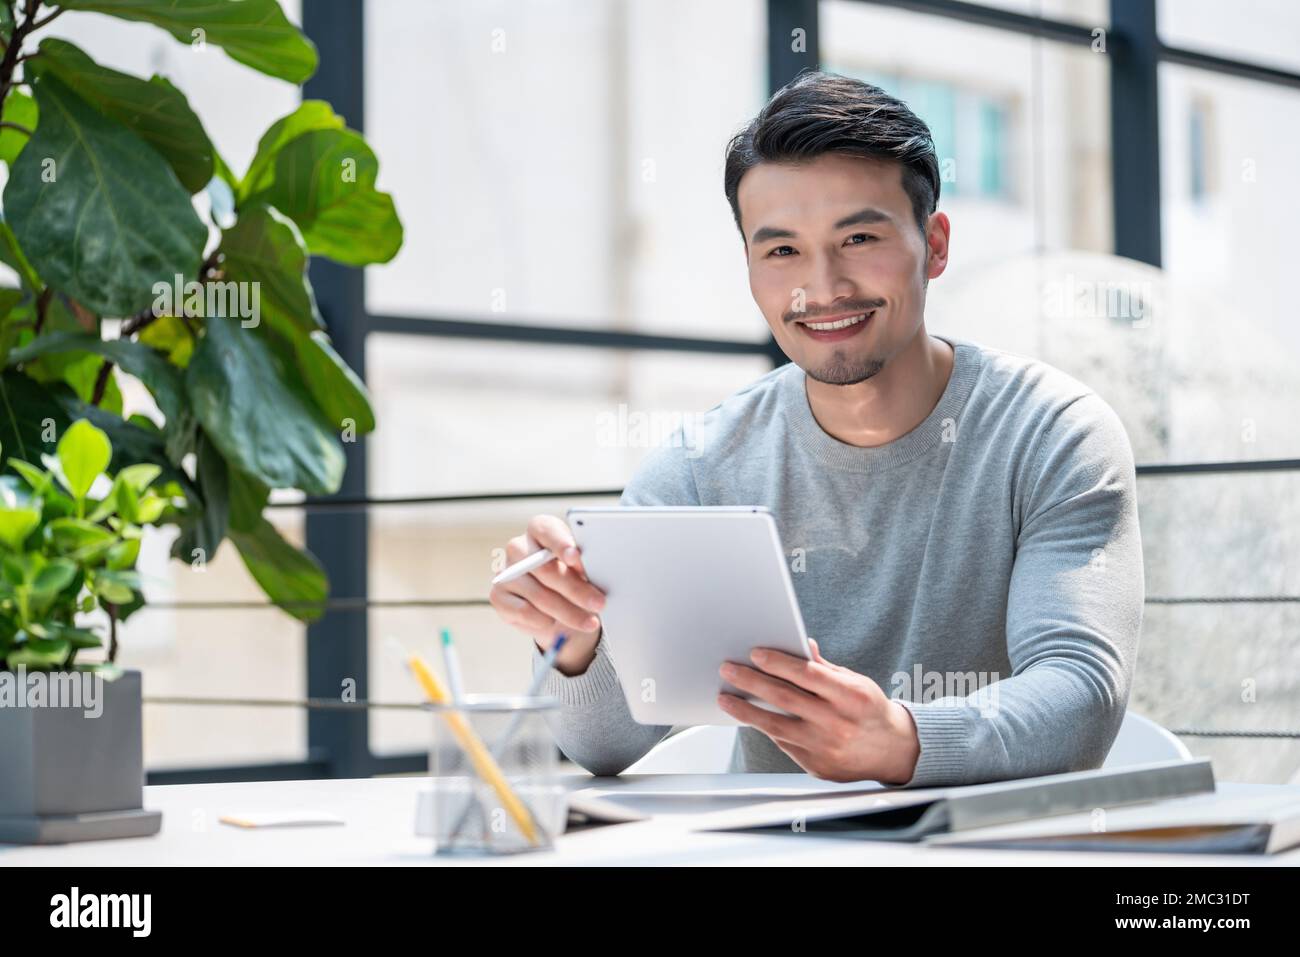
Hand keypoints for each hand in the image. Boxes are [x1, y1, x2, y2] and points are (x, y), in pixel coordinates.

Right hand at [488, 515, 605, 675]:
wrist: (557, 609)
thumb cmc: (573, 580)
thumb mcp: (583, 570)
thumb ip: (582, 566)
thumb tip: (589, 568)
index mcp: (540, 530)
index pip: (545, 529)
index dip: (561, 543)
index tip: (575, 556)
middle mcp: (518, 547)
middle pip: (545, 568)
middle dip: (576, 589)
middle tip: (599, 602)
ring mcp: (506, 572)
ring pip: (539, 595)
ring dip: (568, 612)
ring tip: (589, 622)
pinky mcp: (498, 596)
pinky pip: (525, 611)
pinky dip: (545, 620)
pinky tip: (557, 623)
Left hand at [717, 638, 920, 784]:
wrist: (893, 751)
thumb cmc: (870, 710)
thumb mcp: (855, 682)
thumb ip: (824, 668)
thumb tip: (801, 645)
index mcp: (851, 696)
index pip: (807, 674)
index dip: (778, 662)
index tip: (754, 653)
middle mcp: (837, 723)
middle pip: (784, 698)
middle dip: (751, 681)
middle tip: (728, 669)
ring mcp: (825, 748)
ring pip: (775, 725)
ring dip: (746, 709)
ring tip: (726, 697)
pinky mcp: (816, 766)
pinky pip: (783, 743)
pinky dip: (766, 728)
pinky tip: (751, 716)